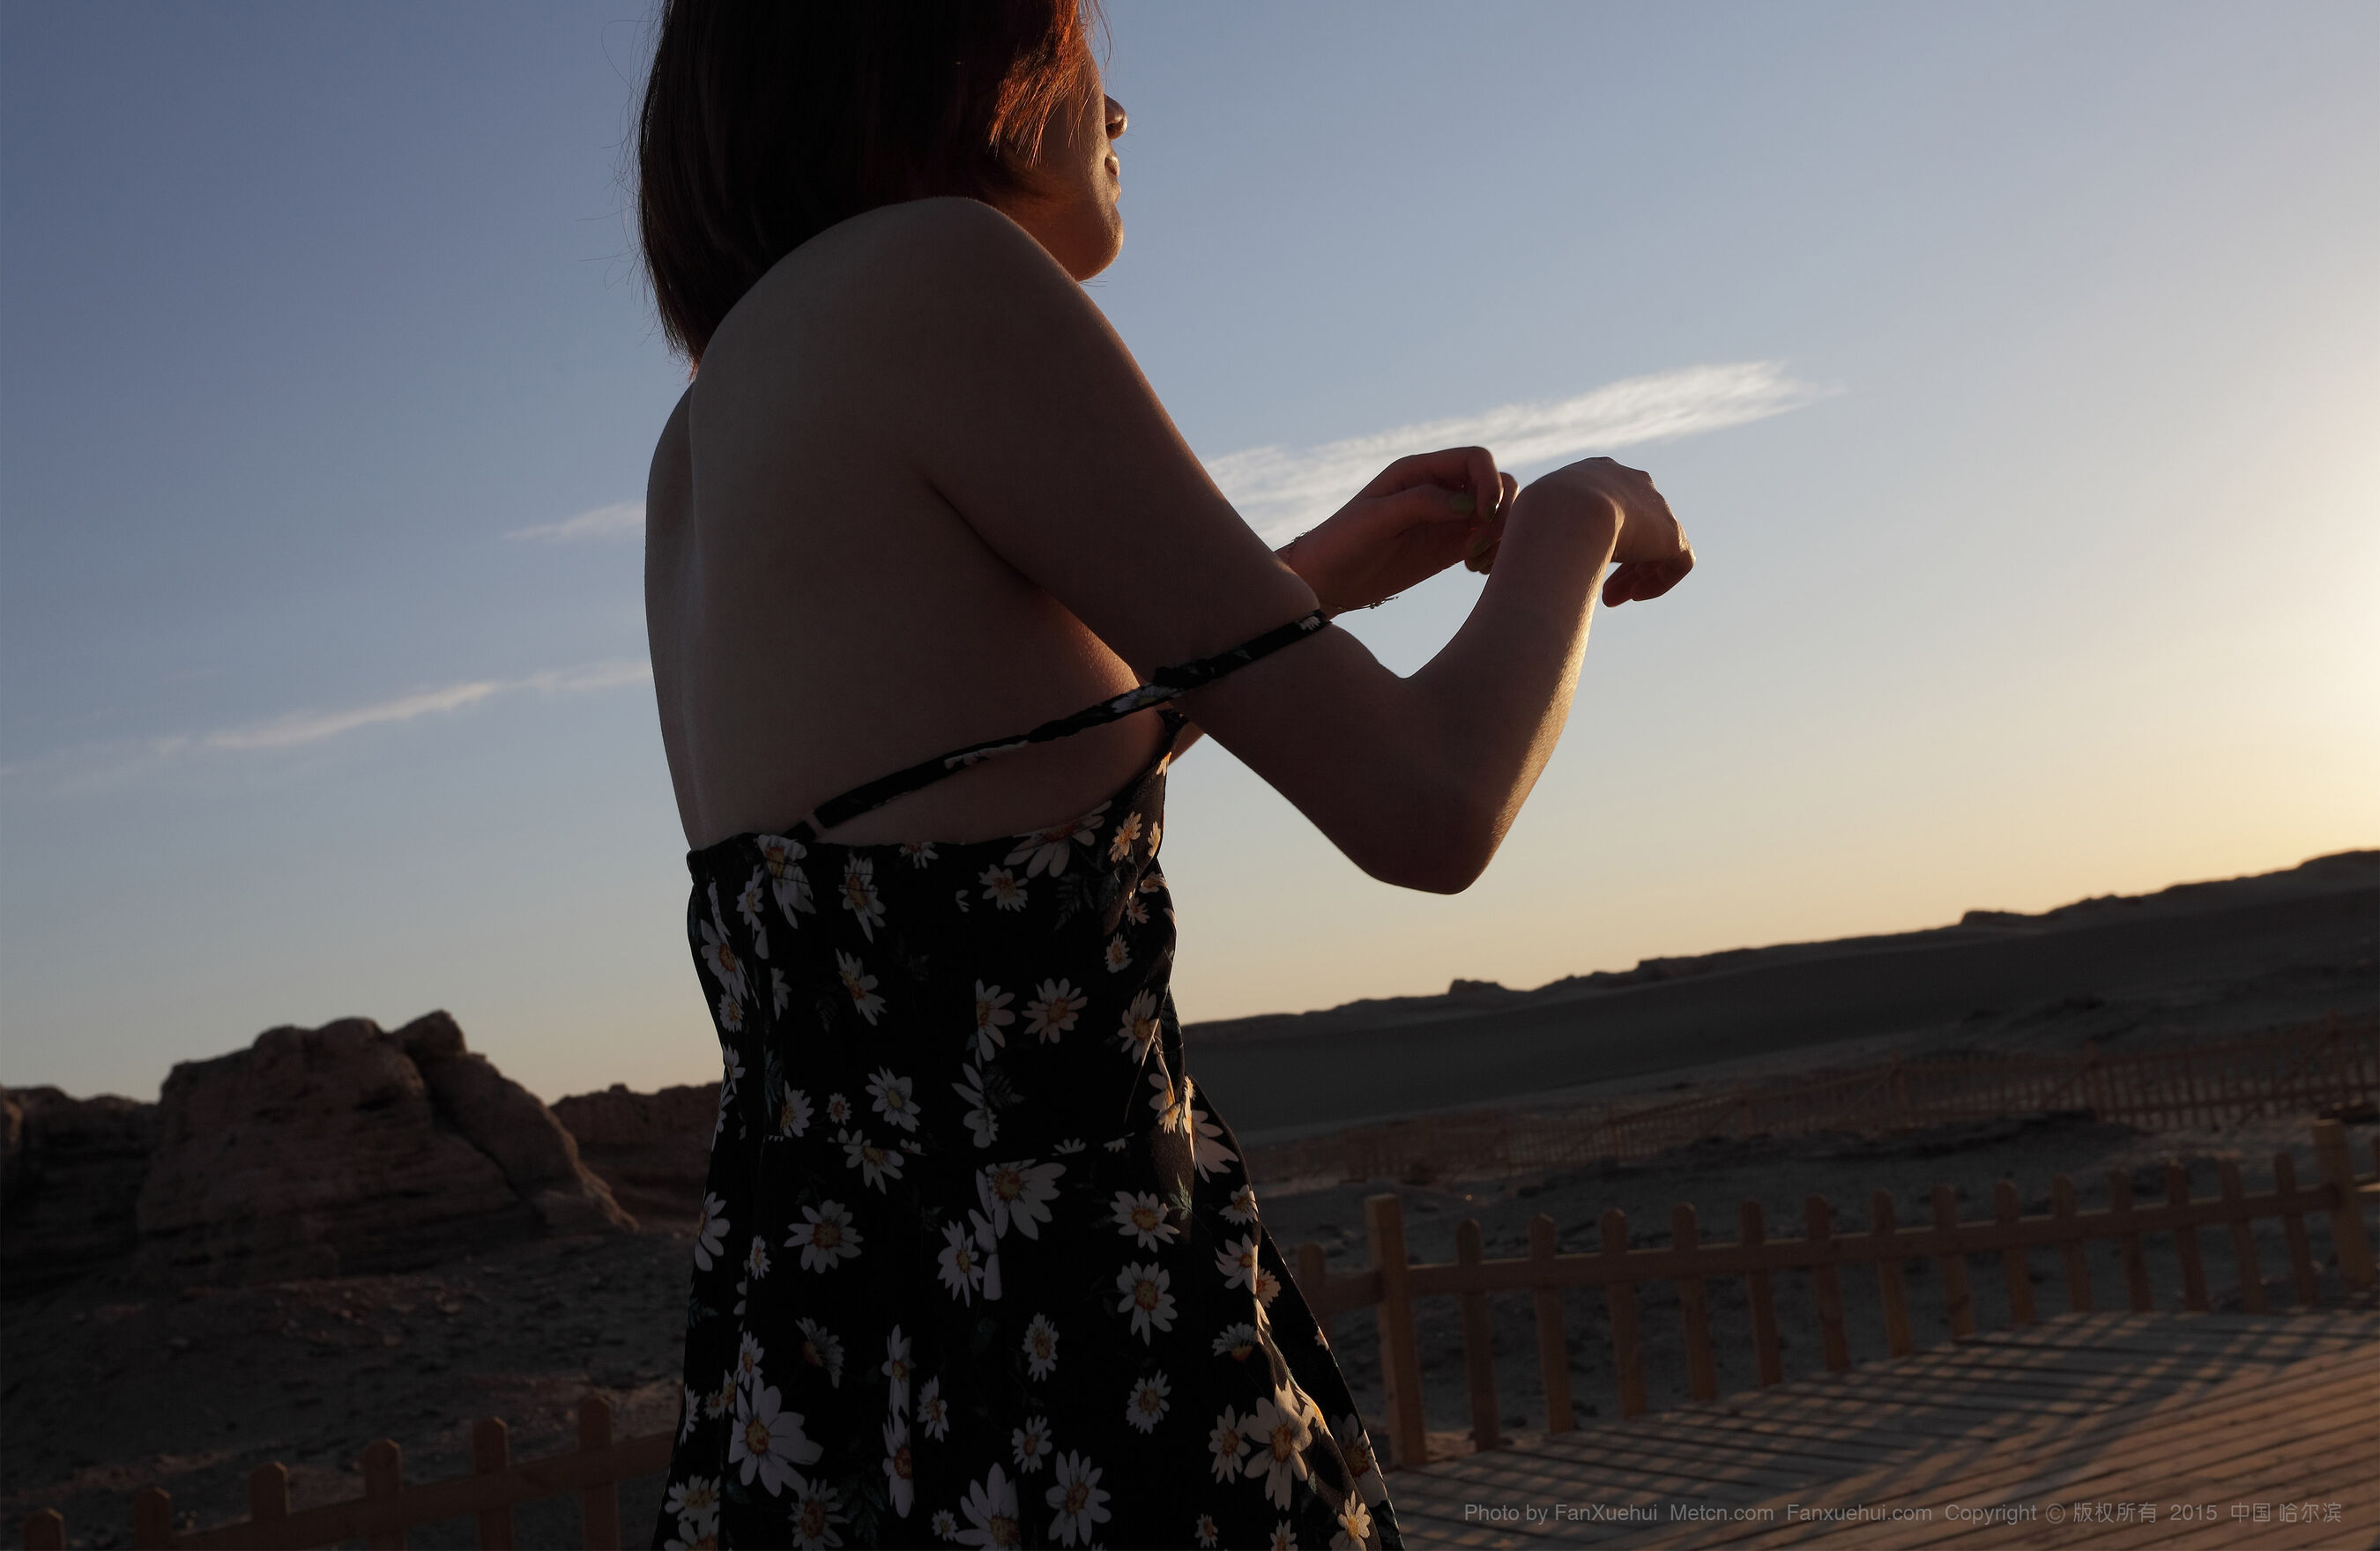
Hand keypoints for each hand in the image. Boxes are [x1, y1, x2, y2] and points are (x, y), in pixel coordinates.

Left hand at [1276, 447, 1517, 614]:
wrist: (1328, 579)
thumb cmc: (1343, 541)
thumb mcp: (1376, 518)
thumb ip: (1421, 504)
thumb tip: (1470, 506)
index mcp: (1421, 470)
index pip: (1476, 460)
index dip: (1491, 482)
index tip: (1483, 516)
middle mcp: (1441, 489)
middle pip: (1499, 485)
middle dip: (1500, 514)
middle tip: (1476, 547)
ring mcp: (1450, 519)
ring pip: (1500, 514)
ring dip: (1501, 536)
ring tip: (1476, 563)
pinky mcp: (1452, 546)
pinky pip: (1491, 541)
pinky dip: (1496, 552)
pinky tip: (1476, 570)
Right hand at [1500, 456, 1693, 606]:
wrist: (1566, 511)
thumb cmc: (1536, 518)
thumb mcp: (1529, 520)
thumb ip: (1537, 531)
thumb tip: (1525, 554)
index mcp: (1598, 473)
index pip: (1608, 504)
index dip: (1594, 536)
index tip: (1577, 560)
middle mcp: (1632, 483)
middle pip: (1635, 526)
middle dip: (1619, 561)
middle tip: (1599, 588)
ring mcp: (1656, 508)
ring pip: (1656, 547)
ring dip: (1634, 576)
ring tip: (1611, 599)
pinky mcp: (1673, 534)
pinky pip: (1678, 563)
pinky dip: (1658, 583)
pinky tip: (1635, 596)